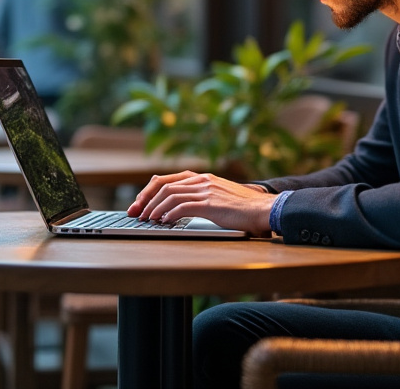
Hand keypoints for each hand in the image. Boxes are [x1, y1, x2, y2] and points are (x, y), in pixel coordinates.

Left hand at [127, 171, 275, 235]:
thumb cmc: (243, 208)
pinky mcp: (210, 203)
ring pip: (169, 195)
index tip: (138, 203)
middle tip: (135, 212)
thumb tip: (176, 209)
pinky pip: (181, 207)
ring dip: (154, 208)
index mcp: (201, 177)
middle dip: (144, 199)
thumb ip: (200, 197)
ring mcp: (205, 190)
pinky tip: (163, 222)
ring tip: (146, 219)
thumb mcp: (218, 197)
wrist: (264, 209)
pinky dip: (168, 214)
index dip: (148, 191)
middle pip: (162, 185)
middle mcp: (201, 180)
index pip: (165, 179)